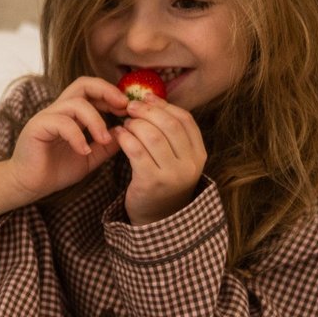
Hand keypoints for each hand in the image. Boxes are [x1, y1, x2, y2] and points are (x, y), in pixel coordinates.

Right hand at [0, 76, 127, 203]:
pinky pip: (62, 123)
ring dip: (96, 121)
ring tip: (104, 140)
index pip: (92, 90)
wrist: (29, 186)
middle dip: (106, 91)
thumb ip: (106, 146)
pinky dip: (77, 136)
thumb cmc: (55, 171)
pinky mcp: (37, 127)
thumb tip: (126, 134)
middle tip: (123, 107)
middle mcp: (59, 110)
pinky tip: (84, 151)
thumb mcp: (89, 158)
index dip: (112, 94)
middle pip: (83, 84)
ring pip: (76, 103)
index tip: (127, 109)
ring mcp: (47, 117)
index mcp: (71, 114)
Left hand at [117, 96, 206, 223]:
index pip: (185, 119)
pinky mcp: (151, 182)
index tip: (146, 97)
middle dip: (147, 111)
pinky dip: (125, 138)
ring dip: (134, 124)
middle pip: (169, 124)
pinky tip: (118, 135)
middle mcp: (190, 164)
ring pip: (152, 135)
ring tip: (125, 124)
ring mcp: (172, 175)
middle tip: (130, 107)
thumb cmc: (162, 182)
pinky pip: (136, 151)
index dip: (164, 105)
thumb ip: (169, 134)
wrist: (156, 219)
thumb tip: (150, 98)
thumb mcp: (175, 159)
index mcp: (199, 154)